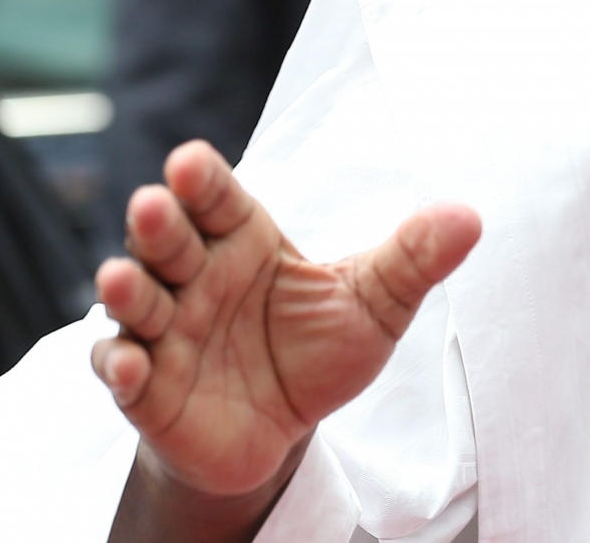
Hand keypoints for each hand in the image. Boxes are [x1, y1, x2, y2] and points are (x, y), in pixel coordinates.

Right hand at [92, 141, 480, 500]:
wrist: (283, 429)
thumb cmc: (318, 349)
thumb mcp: (375, 303)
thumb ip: (413, 260)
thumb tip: (470, 216)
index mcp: (244, 240)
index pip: (218, 197)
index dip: (202, 180)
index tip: (190, 161)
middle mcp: (196, 276)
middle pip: (168, 239)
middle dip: (158, 222)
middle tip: (155, 204)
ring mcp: (165, 330)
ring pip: (135, 299)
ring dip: (124, 288)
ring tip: (122, 280)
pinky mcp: (147, 386)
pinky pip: (122, 370)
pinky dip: (119, 366)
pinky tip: (129, 365)